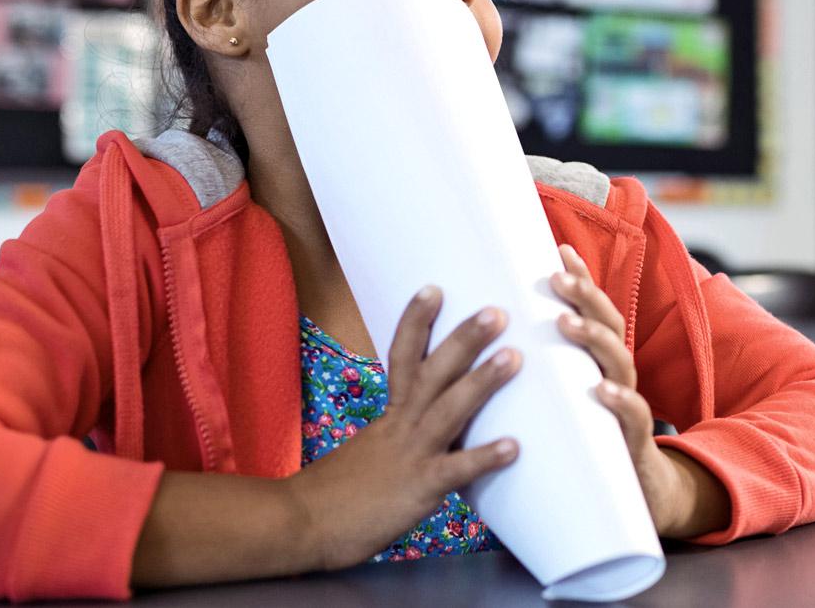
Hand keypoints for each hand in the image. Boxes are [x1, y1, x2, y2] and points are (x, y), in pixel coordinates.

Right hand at [287, 286, 520, 570]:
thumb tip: (433, 420)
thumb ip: (402, 433)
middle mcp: (400, 425)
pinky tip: (513, 447)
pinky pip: (455, 470)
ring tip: (514, 357)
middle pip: (432, 372)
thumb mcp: (372, 449)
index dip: (416, 322)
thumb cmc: (337, 492)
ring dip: (481, 382)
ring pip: (448, 410)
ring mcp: (410, 455)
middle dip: (464, 339)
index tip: (434, 289)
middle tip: (496, 312)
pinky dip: (483, 458)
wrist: (301, 525)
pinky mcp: (418, 489)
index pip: (401, 356)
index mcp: (389, 414)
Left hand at [552, 245, 729, 538]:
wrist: (634, 499)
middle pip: (606, 322)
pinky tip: (600, 389)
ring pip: (618, 359)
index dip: (580, 278)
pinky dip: (618, 399)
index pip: (592, 310)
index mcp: (596, 361)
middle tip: (556, 277)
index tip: (557, 248)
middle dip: (584, 295)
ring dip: (593, 337)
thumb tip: (494, 341)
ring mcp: (628, 403)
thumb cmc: (584, 441)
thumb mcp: (561, 401)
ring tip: (567, 322)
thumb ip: (541, 374)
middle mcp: (615, 373)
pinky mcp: (633, 440)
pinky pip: (631, 415)